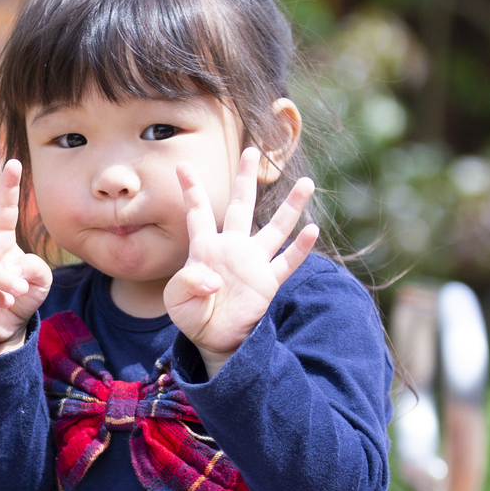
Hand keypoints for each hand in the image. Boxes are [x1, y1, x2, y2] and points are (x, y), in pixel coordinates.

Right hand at [0, 159, 51, 356]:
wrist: (3, 326)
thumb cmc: (20, 294)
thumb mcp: (40, 279)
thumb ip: (35, 267)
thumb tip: (14, 267)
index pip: (4, 209)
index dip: (9, 187)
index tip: (15, 163)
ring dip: (0, 278)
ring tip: (17, 290)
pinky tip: (4, 302)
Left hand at [164, 149, 317, 364]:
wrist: (214, 340)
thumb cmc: (193, 316)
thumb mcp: (178, 302)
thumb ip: (187, 285)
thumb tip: (213, 279)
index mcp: (204, 248)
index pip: (198, 213)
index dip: (191, 190)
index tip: (181, 165)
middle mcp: (232, 248)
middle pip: (241, 206)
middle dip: (245, 179)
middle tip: (251, 150)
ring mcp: (253, 263)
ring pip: (275, 228)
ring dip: (291, 207)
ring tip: (307, 182)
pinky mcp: (268, 282)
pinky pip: (287, 262)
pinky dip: (300, 248)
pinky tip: (312, 230)